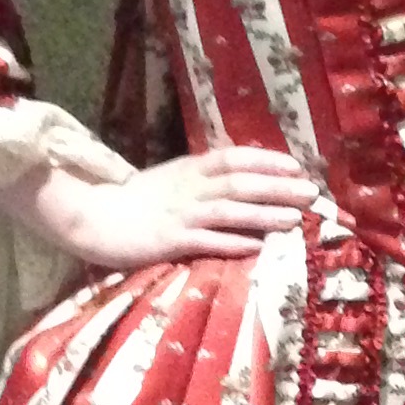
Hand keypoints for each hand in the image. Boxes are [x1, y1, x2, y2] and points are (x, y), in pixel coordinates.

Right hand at [3, 144, 317, 269]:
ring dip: (264, 214)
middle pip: (240, 183)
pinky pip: (205, 241)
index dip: (267, 162)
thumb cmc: (135, 202)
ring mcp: (179, 214)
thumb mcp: (171, 181)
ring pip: (229, 210)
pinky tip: (255, 246)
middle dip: (278, 187)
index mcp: (189, 170)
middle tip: (312, 193)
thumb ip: (203, 181)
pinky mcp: (168, 240)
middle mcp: (188, 188)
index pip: (234, 158)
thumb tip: (243, 182)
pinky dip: (232, 242)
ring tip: (294, 219)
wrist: (92, 217)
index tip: (297, 167)